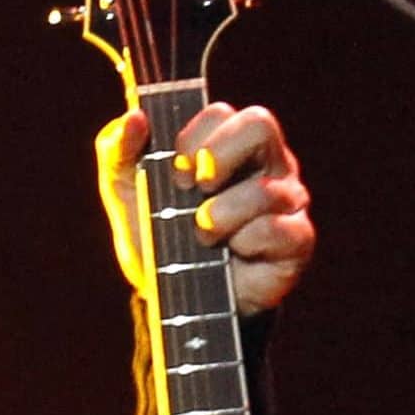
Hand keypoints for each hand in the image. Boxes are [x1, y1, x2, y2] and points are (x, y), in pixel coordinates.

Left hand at [97, 101, 314, 316]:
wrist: (171, 301)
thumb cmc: (156, 236)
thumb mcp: (126, 194)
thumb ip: (118, 152)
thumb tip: (132, 118)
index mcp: (227, 144)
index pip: (221, 113)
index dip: (192, 137)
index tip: (173, 170)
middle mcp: (264, 164)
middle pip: (259, 124)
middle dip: (217, 155)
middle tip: (193, 188)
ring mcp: (286, 201)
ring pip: (267, 188)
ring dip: (222, 213)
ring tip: (202, 234)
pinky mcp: (296, 241)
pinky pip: (282, 230)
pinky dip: (248, 241)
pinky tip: (233, 251)